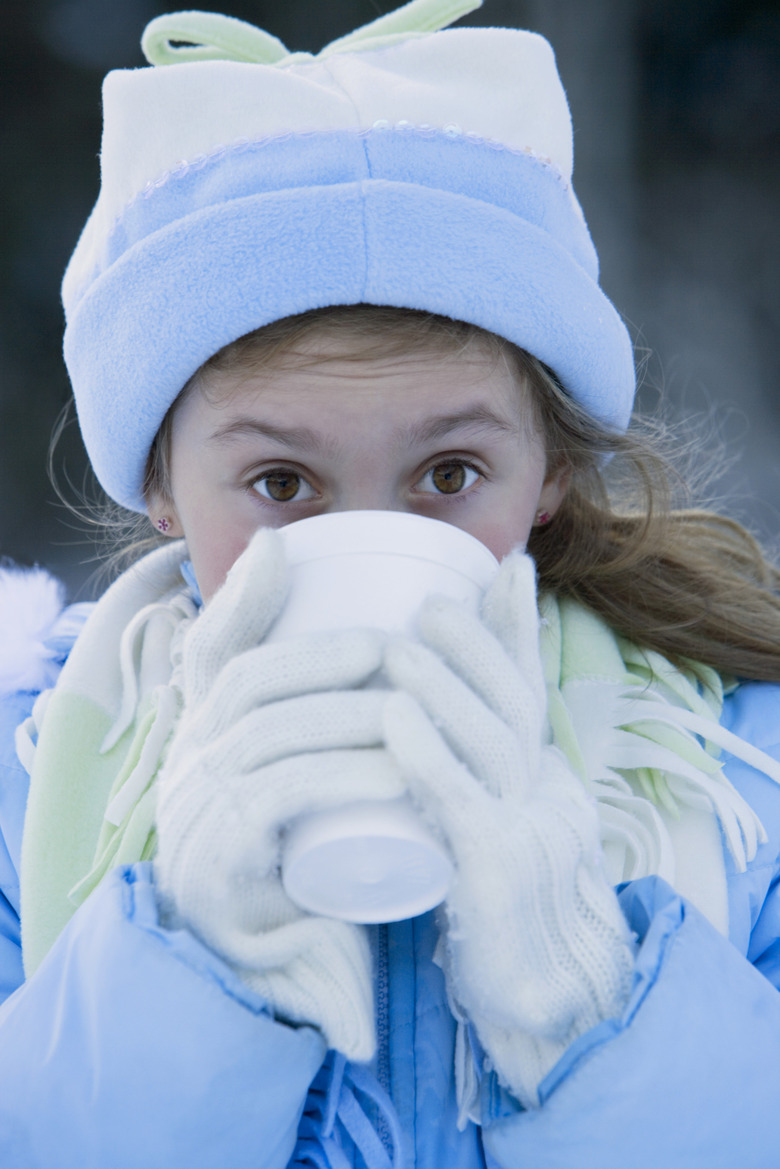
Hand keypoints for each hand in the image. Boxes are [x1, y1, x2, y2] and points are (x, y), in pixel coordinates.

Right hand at [154, 528, 403, 1059]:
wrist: (284, 961)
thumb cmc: (309, 851)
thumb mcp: (311, 771)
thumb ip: (325, 710)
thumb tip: (372, 630)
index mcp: (206, 733)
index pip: (208, 651)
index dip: (241, 597)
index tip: (280, 550)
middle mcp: (190, 763)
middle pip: (246, 684)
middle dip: (319, 655)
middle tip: (393, 646)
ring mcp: (198, 814)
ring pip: (267, 735)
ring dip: (345, 713)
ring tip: (410, 706)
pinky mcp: (221, 863)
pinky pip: (275, 800)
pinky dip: (337, 775)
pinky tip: (392, 768)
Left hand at [382, 551, 634, 1106]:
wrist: (539, 1002)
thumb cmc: (499, 911)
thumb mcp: (496, 827)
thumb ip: (471, 777)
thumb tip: (421, 719)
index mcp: (542, 778)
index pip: (531, 691)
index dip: (518, 629)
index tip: (506, 570)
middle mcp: (546, 795)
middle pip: (515, 705)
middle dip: (476, 645)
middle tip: (432, 601)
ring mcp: (529, 834)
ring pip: (493, 743)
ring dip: (446, 686)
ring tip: (400, 644)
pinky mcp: (498, 877)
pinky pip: (464, 806)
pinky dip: (429, 754)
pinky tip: (394, 717)